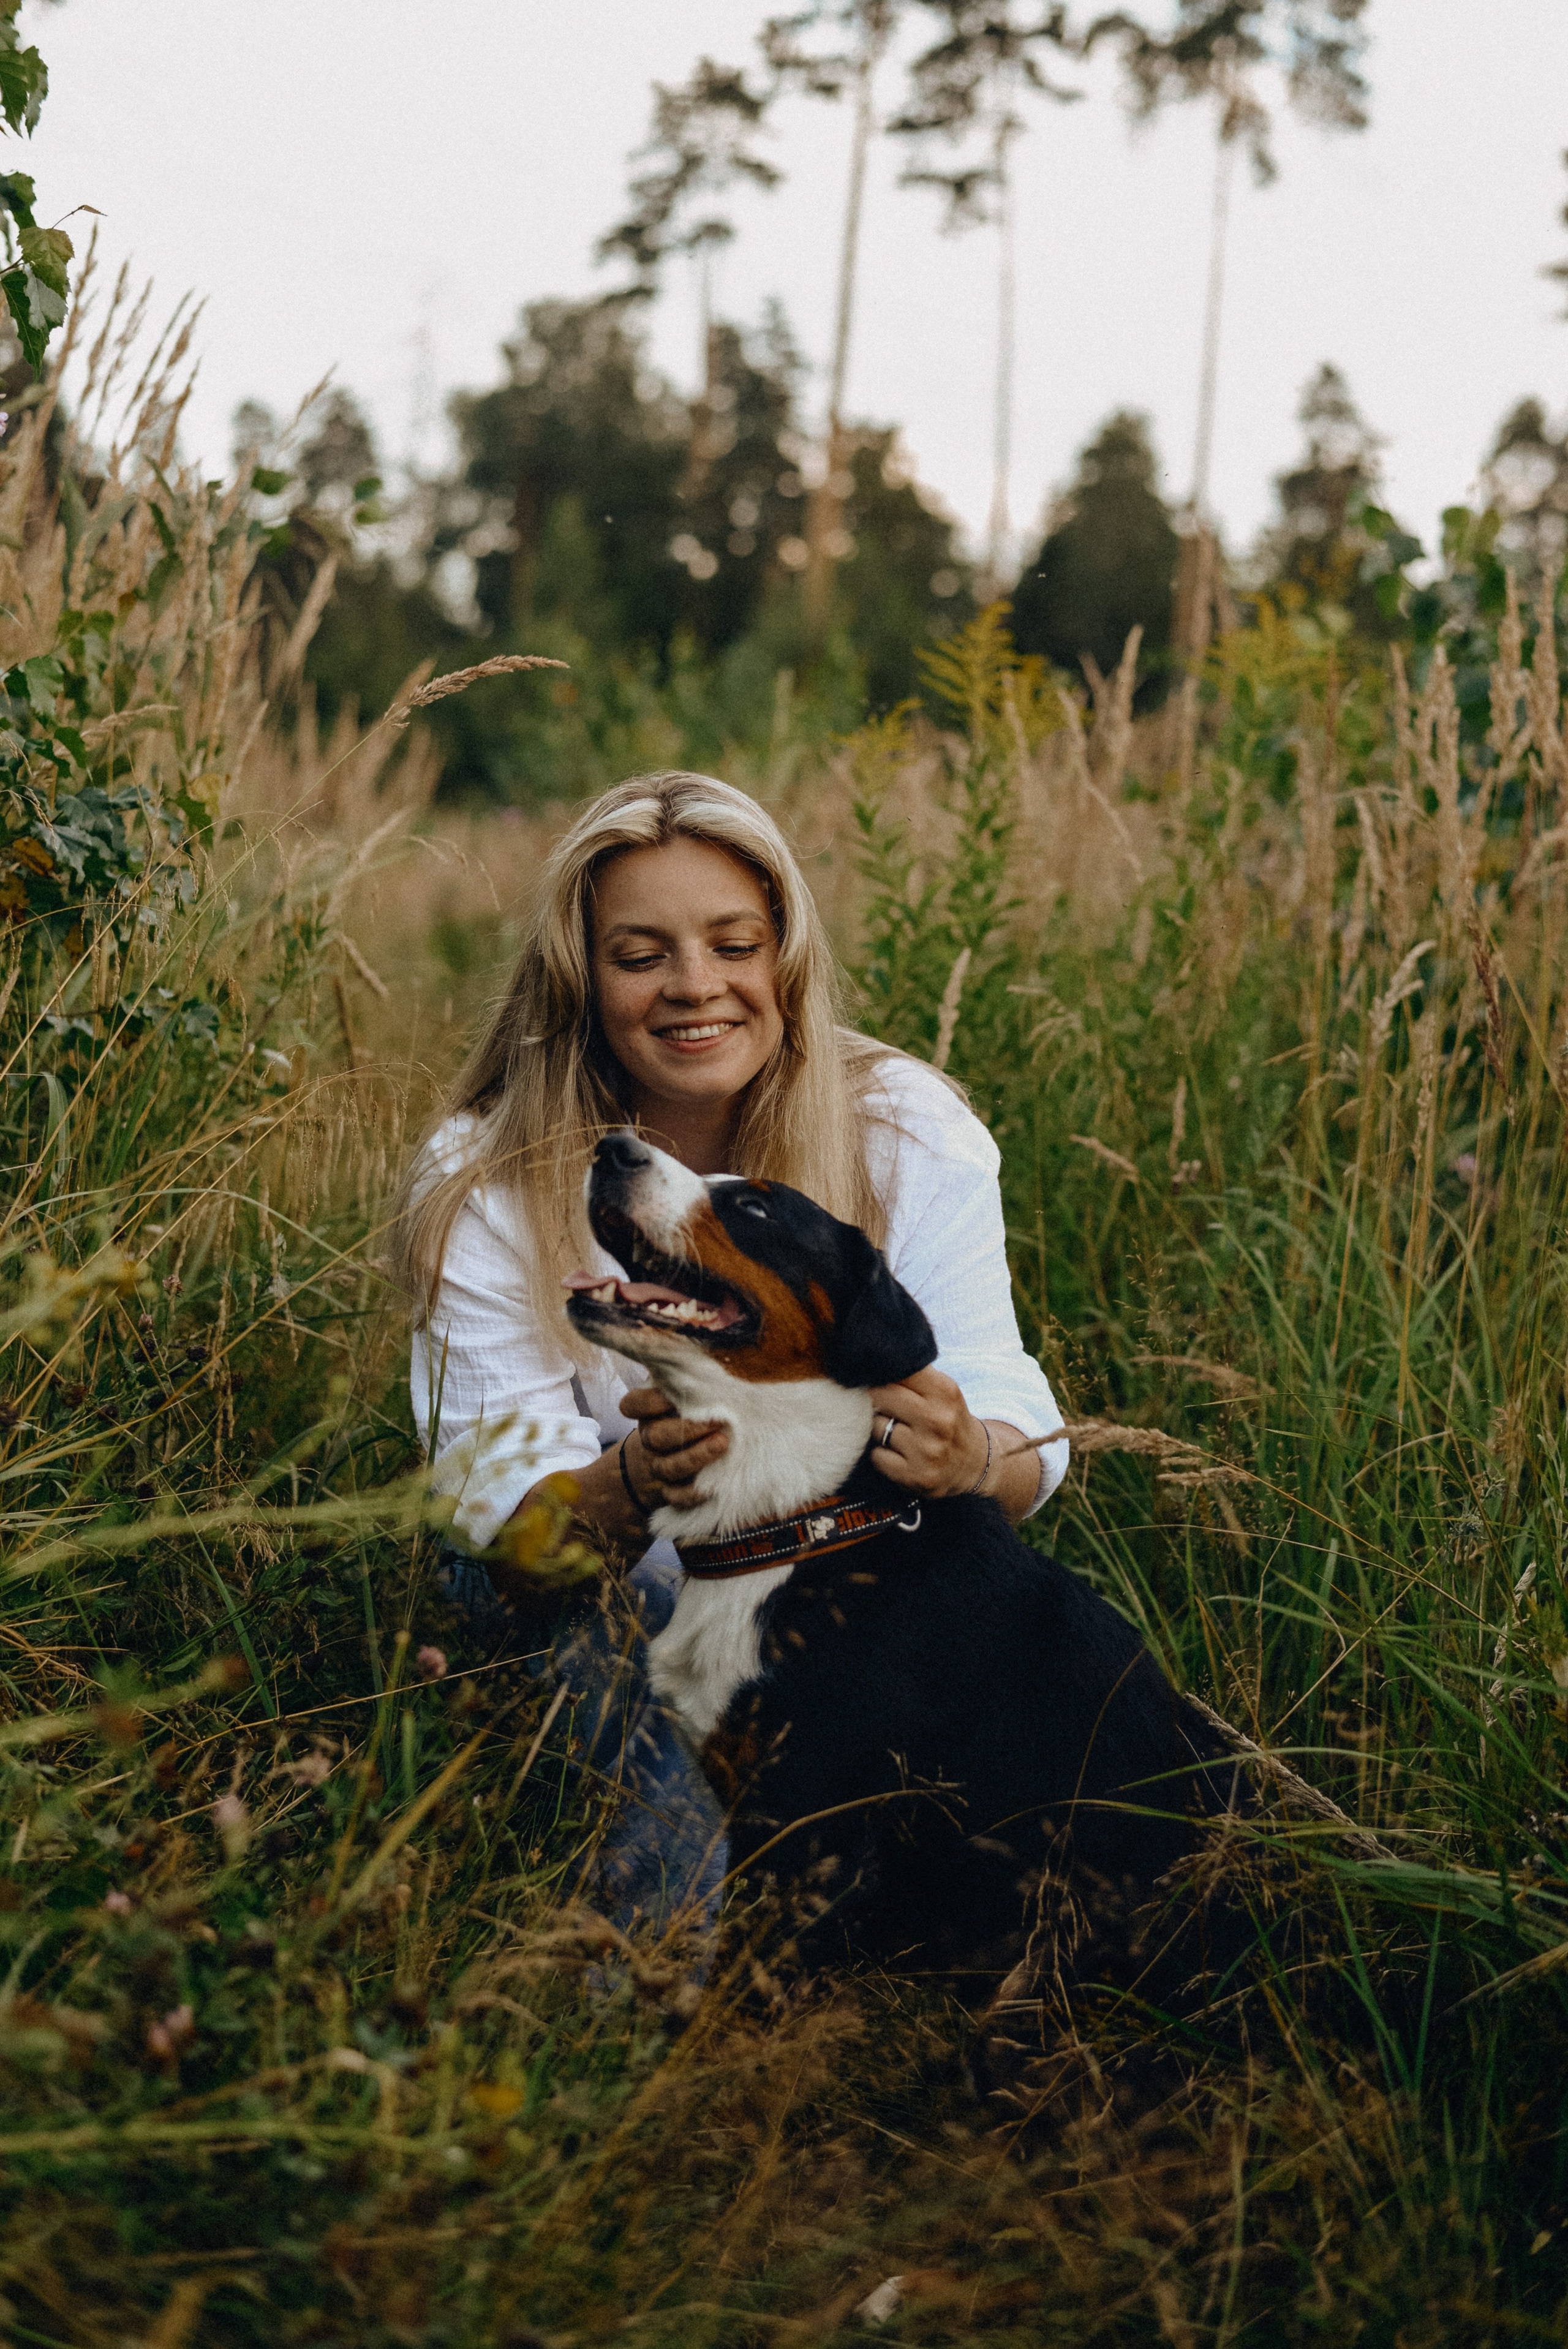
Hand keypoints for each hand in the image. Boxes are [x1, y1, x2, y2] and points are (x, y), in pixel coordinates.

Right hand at [620, 1385, 729, 1513]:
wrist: (669, 1455)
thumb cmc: (685, 1415)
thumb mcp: (681, 1393)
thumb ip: (685, 1378)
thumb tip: (696, 1360)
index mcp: (647, 1413)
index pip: (633, 1405)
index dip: (648, 1402)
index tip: (671, 1397)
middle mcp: (649, 1439)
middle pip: (656, 1436)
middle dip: (687, 1429)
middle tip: (718, 1421)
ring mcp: (657, 1465)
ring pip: (668, 1466)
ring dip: (695, 1457)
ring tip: (722, 1444)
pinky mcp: (669, 1489)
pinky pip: (673, 1496)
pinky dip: (689, 1494)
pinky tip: (707, 1488)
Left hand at [867, 1367, 988, 1498]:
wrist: (975, 1463)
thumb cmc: (948, 1420)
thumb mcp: (941, 1391)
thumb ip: (911, 1375)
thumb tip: (871, 1365)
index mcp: (944, 1391)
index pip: (897, 1370)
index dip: (882, 1373)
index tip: (880, 1378)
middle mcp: (937, 1421)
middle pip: (881, 1396)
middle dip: (876, 1399)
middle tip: (885, 1407)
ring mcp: (927, 1451)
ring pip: (875, 1427)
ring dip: (877, 1428)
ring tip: (895, 1431)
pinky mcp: (916, 1476)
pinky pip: (877, 1456)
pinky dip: (881, 1454)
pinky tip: (897, 1453)